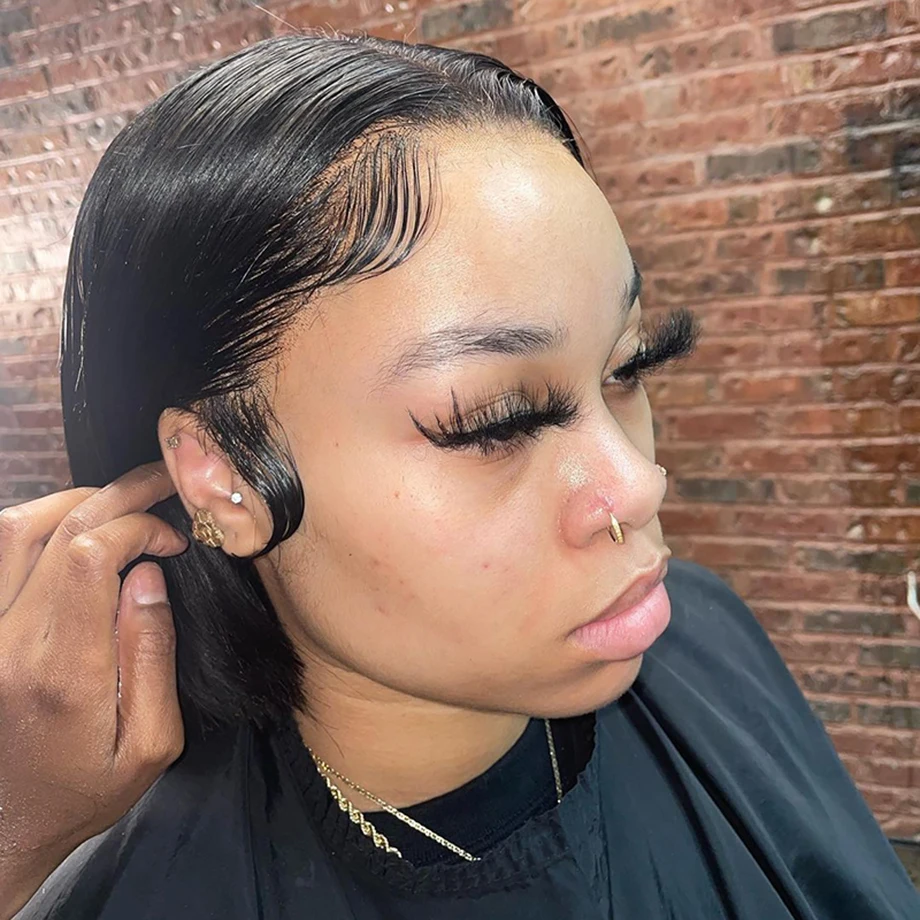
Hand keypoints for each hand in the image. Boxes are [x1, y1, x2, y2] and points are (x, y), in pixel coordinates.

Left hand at [0, 461, 188, 917]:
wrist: (3, 829)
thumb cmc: (84, 790)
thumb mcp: (152, 743)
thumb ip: (153, 656)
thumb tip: (149, 574)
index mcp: (63, 671)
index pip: (90, 555)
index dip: (138, 526)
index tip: (172, 540)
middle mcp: (9, 642)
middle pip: (56, 530)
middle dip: (117, 495)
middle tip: (158, 486)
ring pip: (13, 529)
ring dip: (72, 499)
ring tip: (117, 501)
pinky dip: (33, 524)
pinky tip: (69, 528)